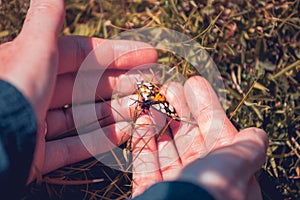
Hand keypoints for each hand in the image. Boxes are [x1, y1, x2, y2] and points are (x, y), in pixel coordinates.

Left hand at [0, 0, 156, 182]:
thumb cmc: (11, 91)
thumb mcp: (32, 49)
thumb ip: (47, 20)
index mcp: (32, 63)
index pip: (84, 54)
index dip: (117, 53)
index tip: (147, 54)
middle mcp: (35, 91)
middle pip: (87, 85)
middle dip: (121, 83)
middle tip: (150, 84)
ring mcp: (37, 124)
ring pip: (82, 116)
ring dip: (114, 112)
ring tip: (142, 109)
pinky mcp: (37, 154)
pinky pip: (72, 145)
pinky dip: (97, 140)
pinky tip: (125, 133)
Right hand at [131, 76, 267, 199]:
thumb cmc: (208, 194)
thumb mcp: (233, 167)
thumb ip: (246, 149)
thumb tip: (258, 133)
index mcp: (225, 173)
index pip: (217, 132)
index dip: (207, 107)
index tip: (194, 84)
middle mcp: (201, 180)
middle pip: (189, 138)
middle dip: (180, 110)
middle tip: (169, 86)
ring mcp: (174, 188)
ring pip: (167, 149)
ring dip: (161, 123)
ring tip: (154, 99)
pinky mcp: (151, 194)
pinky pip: (147, 165)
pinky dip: (144, 144)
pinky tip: (142, 122)